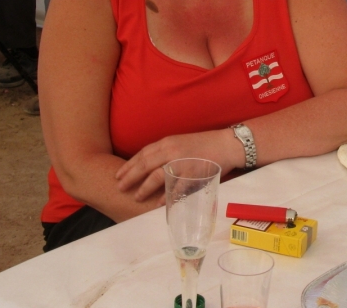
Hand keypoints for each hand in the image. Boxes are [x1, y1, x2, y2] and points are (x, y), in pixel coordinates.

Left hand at [115, 129, 241, 202]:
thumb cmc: (206, 144)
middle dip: (130, 177)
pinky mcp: (192, 173)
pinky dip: (165, 196)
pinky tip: (158, 204)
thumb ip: (167, 151)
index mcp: (168, 142)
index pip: (143, 153)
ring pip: (156, 176)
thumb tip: (152, 164)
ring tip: (136, 197)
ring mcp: (182, 162)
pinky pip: (175, 187)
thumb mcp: (182, 142)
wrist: (227, 144)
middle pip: (145, 164)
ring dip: (144, 188)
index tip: (119, 174)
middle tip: (119, 186)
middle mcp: (172, 150)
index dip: (129, 164)